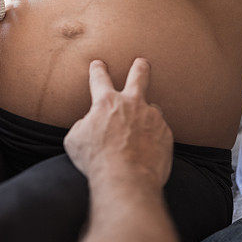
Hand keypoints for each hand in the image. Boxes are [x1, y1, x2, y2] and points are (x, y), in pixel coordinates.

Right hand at [64, 58, 173, 189]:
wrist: (126, 178)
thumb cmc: (97, 160)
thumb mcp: (75, 140)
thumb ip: (83, 126)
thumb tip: (90, 124)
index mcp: (106, 102)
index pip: (99, 79)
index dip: (98, 70)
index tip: (98, 64)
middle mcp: (132, 104)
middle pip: (138, 76)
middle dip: (140, 67)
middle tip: (142, 62)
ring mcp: (152, 117)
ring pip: (152, 108)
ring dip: (147, 114)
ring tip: (142, 128)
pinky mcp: (165, 133)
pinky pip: (159, 131)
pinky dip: (153, 138)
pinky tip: (147, 150)